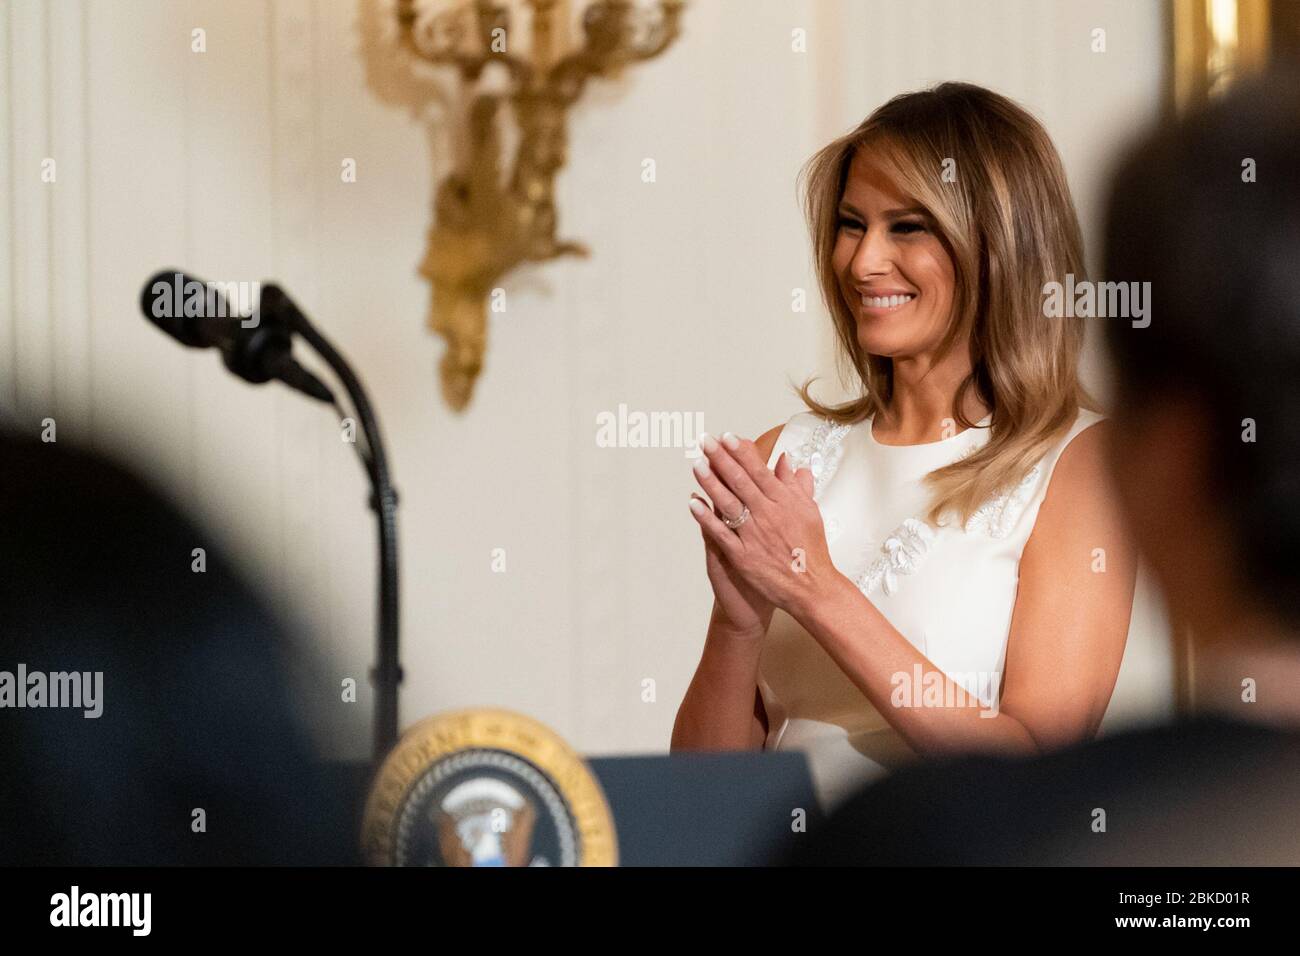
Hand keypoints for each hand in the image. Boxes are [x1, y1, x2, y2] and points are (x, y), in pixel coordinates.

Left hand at [688, 433, 833, 616]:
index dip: (741, 452)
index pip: (759, 470)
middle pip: (740, 481)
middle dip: (721, 459)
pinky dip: (706, 518)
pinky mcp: (743, 556)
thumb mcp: (809, 511)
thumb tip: (786, 460)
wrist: (812, 587)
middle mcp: (768, 514)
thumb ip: (795, 484)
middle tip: (705, 441)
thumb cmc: (811, 549)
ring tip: (696, 465)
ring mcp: (754, 535)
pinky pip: (720, 533)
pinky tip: (693, 503)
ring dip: (710, 483)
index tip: (726, 436)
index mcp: (784, 502)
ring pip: (728, 504)